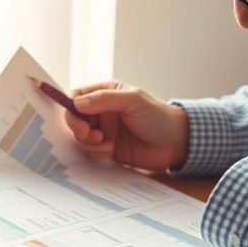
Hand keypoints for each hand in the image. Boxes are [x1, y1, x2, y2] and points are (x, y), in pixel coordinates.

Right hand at [65, 81, 188, 171]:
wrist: (176, 143)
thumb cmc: (158, 116)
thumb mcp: (133, 101)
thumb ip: (104, 99)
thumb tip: (78, 103)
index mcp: (106, 93)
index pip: (78, 96)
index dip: (71, 106)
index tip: (76, 116)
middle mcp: (102, 111)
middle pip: (75, 118)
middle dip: (78, 127)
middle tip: (89, 133)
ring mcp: (104, 130)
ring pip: (80, 136)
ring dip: (88, 142)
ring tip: (106, 143)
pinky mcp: (107, 148)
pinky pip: (90, 151)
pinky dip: (96, 152)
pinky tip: (110, 150)